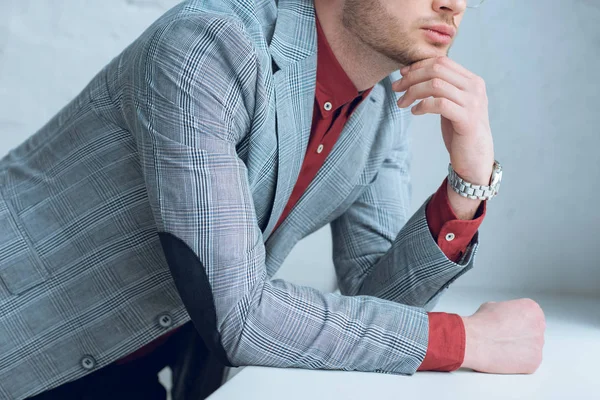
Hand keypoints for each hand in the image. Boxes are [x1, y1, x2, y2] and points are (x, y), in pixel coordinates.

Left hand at [392, 56, 494, 185]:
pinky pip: (439, 104)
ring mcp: (473, 103)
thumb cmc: (459, 131)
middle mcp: (475, 88)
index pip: (442, 61)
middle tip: (396, 88)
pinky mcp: (467, 119)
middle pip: (437, 69)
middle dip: (412, 77)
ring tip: (402, 103)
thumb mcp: (452, 104)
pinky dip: (422, 105)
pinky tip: (415, 112)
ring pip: (435, 84)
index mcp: (472, 80)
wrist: (475, 159)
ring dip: (413, 92)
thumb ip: (442, 88)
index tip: (402, 74)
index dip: (419, 65)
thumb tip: (414, 74)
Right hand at [461, 299, 545, 373]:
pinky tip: (504, 356)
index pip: (532, 316)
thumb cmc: (481, 323)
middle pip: (533, 332)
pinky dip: (517, 362)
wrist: (474, 340)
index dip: (518, 322)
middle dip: (521, 336)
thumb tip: (506, 319)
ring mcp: (538, 345)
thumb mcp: (494, 306)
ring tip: (501, 347)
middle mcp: (539, 326)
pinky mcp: (534, 362)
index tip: (509, 325)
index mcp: (532, 309)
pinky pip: (528, 362)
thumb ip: (508, 312)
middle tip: (505, 338)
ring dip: (519, 349)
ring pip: (531, 348)